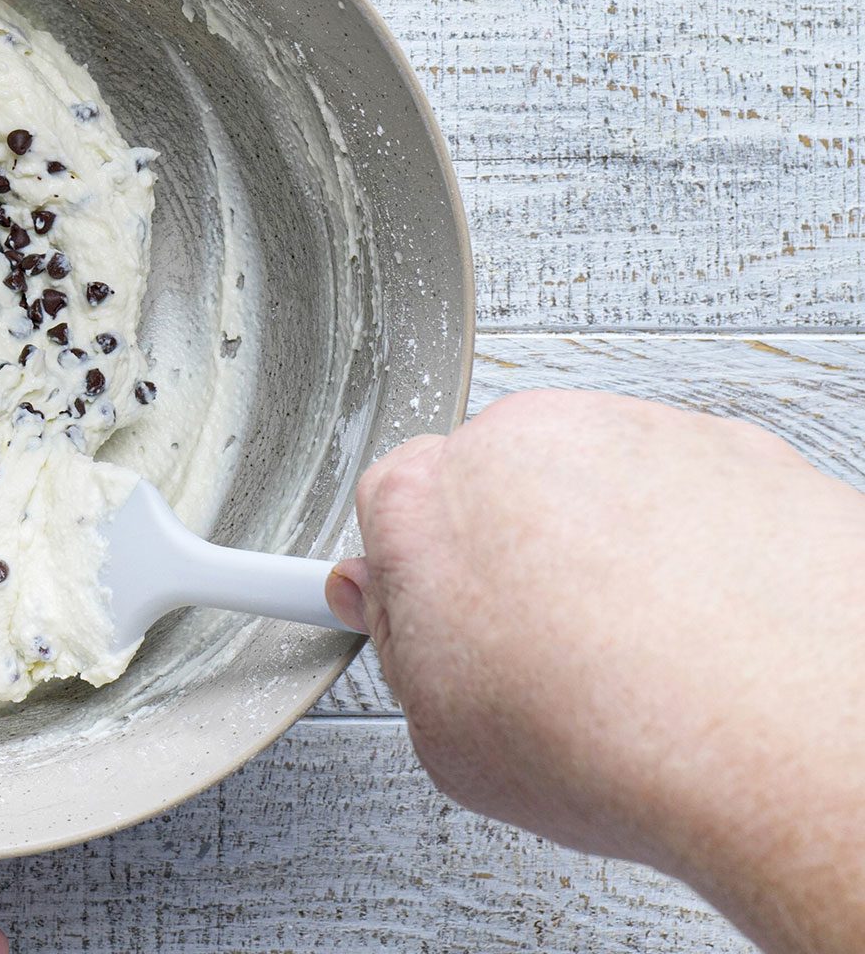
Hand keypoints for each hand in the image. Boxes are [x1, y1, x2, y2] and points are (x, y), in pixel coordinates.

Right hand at [327, 391, 864, 953]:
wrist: (784, 734)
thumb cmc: (618, 736)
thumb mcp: (444, 738)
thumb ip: (403, 653)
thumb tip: (400, 622)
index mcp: (424, 501)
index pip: (387, 514)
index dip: (413, 578)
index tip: (430, 614)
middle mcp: (522, 442)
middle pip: (495, 488)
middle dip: (512, 558)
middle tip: (544, 655)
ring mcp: (633, 433)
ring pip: (598, 482)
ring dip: (608, 545)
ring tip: (639, 653)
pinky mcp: (735, 445)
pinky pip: (693, 488)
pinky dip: (698, 543)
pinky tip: (706, 627)